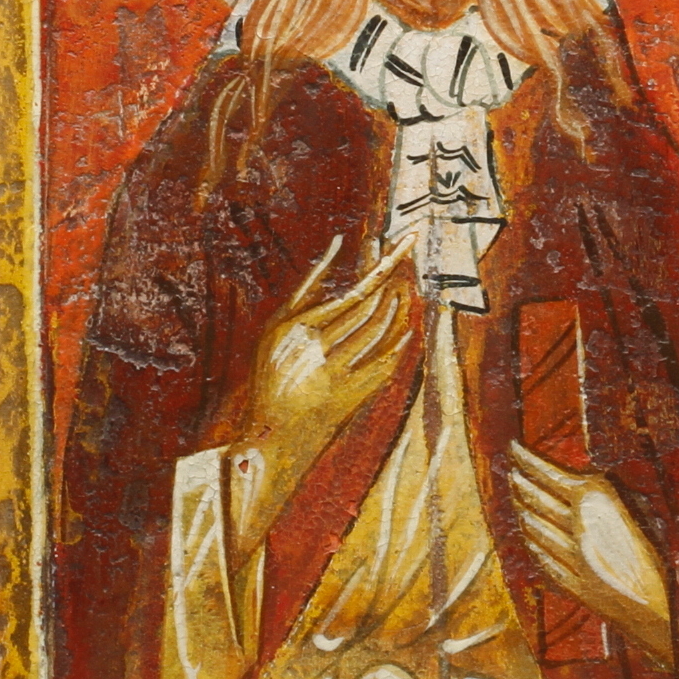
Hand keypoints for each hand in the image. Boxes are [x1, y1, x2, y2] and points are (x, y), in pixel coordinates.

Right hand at [226, 234, 418, 557]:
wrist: (268, 435)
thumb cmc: (273, 372)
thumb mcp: (276, 326)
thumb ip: (308, 285)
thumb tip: (338, 242)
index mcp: (296, 328)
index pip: (354, 293)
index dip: (382, 268)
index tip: (401, 245)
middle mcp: (315, 350)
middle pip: (371, 310)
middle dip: (395, 281)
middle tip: (410, 257)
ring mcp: (334, 375)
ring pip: (379, 334)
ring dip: (396, 309)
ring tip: (403, 290)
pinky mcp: (348, 398)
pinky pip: (383, 365)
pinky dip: (398, 345)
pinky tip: (406, 330)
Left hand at [509, 440, 672, 665]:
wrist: (664, 607)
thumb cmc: (664, 552)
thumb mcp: (641, 509)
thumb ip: (611, 496)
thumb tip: (588, 484)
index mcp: (595, 500)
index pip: (550, 475)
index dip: (528, 461)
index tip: (513, 449)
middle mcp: (578, 525)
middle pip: (539, 501)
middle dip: (522, 484)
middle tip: (510, 473)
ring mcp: (572, 557)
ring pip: (537, 529)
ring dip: (524, 512)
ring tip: (516, 500)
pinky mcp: (574, 585)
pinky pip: (546, 560)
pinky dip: (534, 546)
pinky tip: (530, 540)